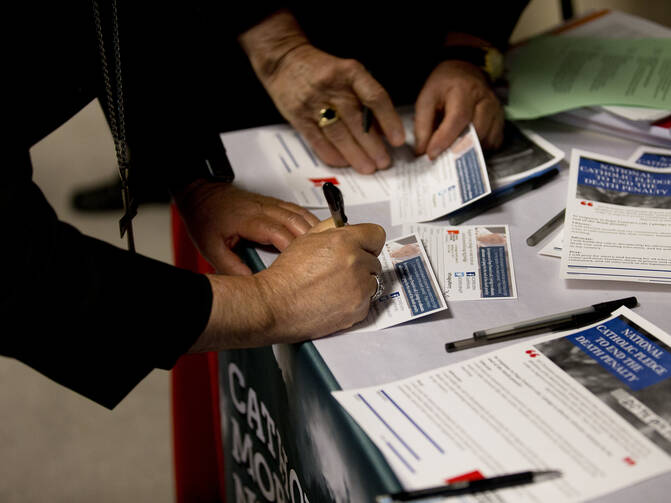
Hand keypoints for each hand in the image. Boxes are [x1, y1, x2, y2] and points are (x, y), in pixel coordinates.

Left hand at [174, 180, 318, 274]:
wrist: (201, 195)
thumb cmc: (206, 218)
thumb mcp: (211, 248)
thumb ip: (230, 267)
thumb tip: (250, 285)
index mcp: (249, 219)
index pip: (279, 233)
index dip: (293, 250)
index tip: (301, 266)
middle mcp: (262, 209)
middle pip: (296, 222)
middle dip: (310, 241)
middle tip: (319, 260)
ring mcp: (270, 204)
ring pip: (300, 214)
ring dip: (314, 230)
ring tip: (325, 248)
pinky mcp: (273, 203)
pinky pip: (298, 210)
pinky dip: (310, 221)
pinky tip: (316, 233)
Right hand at [194, 222, 385, 350]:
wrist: (276, 304)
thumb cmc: (287, 274)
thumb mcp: (307, 238)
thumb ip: (332, 228)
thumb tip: (348, 227)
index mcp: (345, 241)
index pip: (377, 235)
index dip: (368, 242)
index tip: (362, 248)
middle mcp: (356, 263)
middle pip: (374, 261)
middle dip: (360, 265)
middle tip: (338, 272)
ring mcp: (360, 288)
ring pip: (371, 282)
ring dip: (359, 284)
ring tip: (334, 288)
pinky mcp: (359, 310)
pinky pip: (366, 302)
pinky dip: (354, 303)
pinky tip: (334, 301)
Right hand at [263, 45, 405, 173]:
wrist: (284, 60)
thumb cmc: (324, 70)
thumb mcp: (348, 73)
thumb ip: (365, 98)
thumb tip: (384, 130)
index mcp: (350, 72)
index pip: (375, 98)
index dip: (389, 121)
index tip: (398, 140)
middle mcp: (332, 87)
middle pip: (357, 121)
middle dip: (373, 145)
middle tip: (384, 162)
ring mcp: (313, 102)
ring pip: (338, 134)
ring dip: (355, 154)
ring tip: (368, 168)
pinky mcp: (298, 116)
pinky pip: (317, 140)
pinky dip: (331, 154)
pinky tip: (344, 163)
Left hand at [414, 60, 504, 158]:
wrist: (464, 72)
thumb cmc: (443, 87)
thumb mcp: (426, 99)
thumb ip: (423, 125)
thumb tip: (422, 151)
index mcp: (464, 89)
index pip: (458, 118)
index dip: (445, 139)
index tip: (432, 154)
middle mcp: (485, 98)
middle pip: (476, 131)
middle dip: (457, 148)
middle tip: (442, 157)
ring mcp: (496, 108)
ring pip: (486, 138)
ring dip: (469, 150)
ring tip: (453, 151)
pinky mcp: (501, 118)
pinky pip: (494, 141)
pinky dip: (480, 148)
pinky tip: (468, 145)